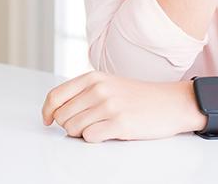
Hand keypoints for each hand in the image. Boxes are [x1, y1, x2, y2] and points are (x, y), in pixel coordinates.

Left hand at [41, 70, 204, 142]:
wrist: (171, 103)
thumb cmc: (138, 97)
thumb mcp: (108, 83)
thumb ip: (83, 92)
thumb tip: (56, 111)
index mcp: (93, 78)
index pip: (55, 96)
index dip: (47, 111)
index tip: (48, 121)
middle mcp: (98, 89)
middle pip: (62, 116)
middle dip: (69, 125)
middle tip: (86, 125)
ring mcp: (109, 106)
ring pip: (73, 129)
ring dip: (82, 133)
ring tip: (99, 128)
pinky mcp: (120, 124)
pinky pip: (89, 137)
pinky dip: (94, 139)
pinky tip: (108, 133)